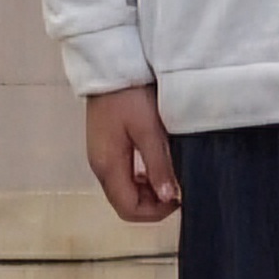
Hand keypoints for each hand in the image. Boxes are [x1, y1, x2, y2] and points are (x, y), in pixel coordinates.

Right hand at [84, 85, 182, 221]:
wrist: (109, 66)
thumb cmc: (130, 96)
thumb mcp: (149, 130)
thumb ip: (158, 165)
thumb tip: (168, 197)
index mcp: (108, 166)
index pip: (128, 209)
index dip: (155, 212)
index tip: (178, 198)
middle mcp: (100, 166)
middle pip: (124, 202)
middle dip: (152, 203)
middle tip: (176, 187)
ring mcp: (100, 156)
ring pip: (123, 189)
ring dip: (147, 190)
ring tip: (168, 174)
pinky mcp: (105, 146)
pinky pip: (122, 174)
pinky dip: (139, 177)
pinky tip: (154, 163)